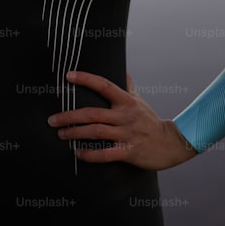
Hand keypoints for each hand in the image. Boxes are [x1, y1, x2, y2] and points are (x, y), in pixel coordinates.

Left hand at [47, 70, 197, 170]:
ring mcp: (127, 134)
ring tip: (61, 134)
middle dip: (70, 116)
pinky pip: (106, 154)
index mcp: (126, 101)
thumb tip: (123, 71)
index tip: (68, 76)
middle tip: (52, 120)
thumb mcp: (140, 101)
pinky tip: (78, 153)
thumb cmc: (151, 121)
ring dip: (75, 133)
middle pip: (92, 113)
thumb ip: (128, 87)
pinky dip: (90, 154)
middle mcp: (125, 116)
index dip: (86, 79)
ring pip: (96, 132)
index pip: (104, 85)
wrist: (172, 143)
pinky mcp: (129, 152)